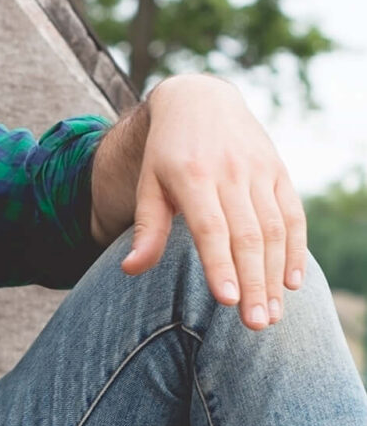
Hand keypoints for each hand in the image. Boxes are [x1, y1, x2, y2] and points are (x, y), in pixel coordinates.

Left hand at [118, 73, 305, 330]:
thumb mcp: (148, 184)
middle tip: (256, 325)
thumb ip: (146, 229)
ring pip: (274, 230)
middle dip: (253, 283)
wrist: (200, 100)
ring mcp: (259, 171)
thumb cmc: (166, 154)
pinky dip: (295, 250)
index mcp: (193, 176)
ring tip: (271, 315)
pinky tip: (292, 283)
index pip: (210, 228)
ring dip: (275, 275)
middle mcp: (231, 173)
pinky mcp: (278, 171)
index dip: (220, 265)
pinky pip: (291, 215)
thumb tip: (130, 270)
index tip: (226, 301)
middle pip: (247, 236)